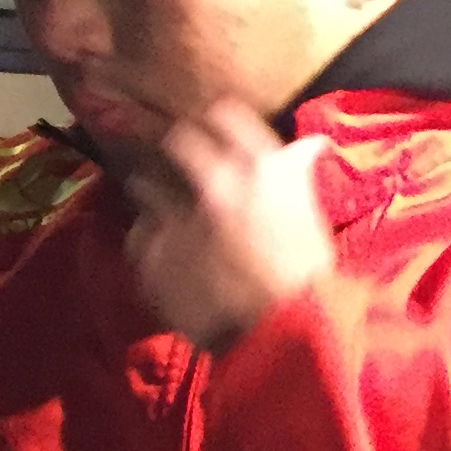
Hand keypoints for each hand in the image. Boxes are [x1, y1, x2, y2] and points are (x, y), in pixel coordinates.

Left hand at [124, 100, 334, 350]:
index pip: (224, 115)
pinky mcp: (150, 250)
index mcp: (260, 169)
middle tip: (181, 169)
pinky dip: (151, 240)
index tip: (213, 133)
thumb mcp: (311, 218)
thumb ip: (295, 177)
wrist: (281, 334)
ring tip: (165, 212)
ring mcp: (176, 214)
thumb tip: (309, 145)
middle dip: (176, 151)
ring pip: (145, 183)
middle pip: (176, 140)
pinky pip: (139, 233)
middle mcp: (213, 181)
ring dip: (155, 194)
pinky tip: (168, 257)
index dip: (216, 123)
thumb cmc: (308, 279)